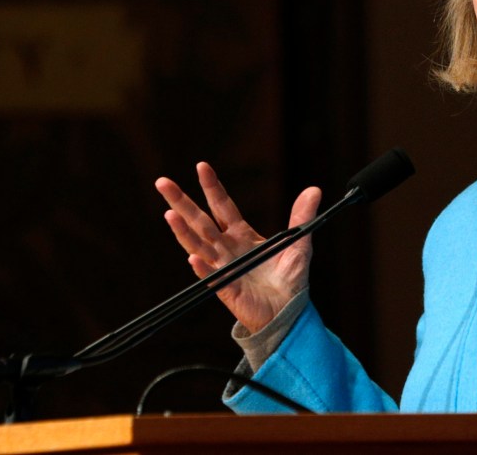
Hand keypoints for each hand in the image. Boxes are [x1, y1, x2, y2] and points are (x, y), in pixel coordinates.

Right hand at [155, 162, 320, 332]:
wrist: (289, 310)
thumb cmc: (290, 278)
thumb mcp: (299, 242)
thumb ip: (301, 217)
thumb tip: (314, 190)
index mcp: (242, 235)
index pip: (222, 206)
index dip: (212, 187)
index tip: (202, 166)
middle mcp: (227, 249)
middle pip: (200, 221)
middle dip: (182, 202)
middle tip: (162, 182)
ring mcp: (224, 268)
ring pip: (198, 246)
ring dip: (183, 231)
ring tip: (170, 213)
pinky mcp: (227, 289)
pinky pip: (213, 277)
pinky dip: (203, 268)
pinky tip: (193, 258)